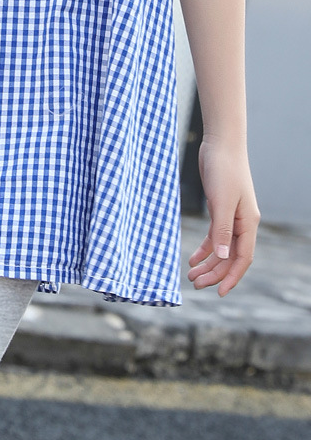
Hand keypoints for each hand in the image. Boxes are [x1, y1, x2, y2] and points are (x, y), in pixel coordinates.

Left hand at [187, 135, 259, 296]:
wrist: (220, 146)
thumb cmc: (223, 171)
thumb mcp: (222, 202)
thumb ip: (222, 230)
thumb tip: (223, 257)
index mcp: (248, 223)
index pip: (243, 258)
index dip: (232, 277)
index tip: (219, 293)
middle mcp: (243, 223)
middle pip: (231, 257)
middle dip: (215, 273)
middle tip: (195, 285)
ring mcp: (232, 218)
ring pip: (222, 249)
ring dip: (208, 264)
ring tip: (191, 276)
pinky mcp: (220, 211)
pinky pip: (214, 237)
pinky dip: (204, 249)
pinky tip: (192, 259)